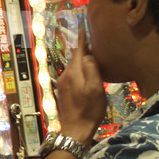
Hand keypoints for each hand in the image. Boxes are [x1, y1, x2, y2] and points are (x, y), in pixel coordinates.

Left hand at [54, 28, 106, 144]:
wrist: (75, 131)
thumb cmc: (89, 110)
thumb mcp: (95, 89)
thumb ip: (91, 69)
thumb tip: (88, 54)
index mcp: (73, 72)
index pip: (78, 50)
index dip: (82, 39)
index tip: (84, 28)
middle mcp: (65, 75)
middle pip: (75, 57)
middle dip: (82, 48)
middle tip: (91, 39)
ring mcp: (63, 84)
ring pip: (73, 66)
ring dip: (80, 60)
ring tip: (91, 54)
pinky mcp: (64, 91)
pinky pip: (72, 74)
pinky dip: (79, 69)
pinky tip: (85, 72)